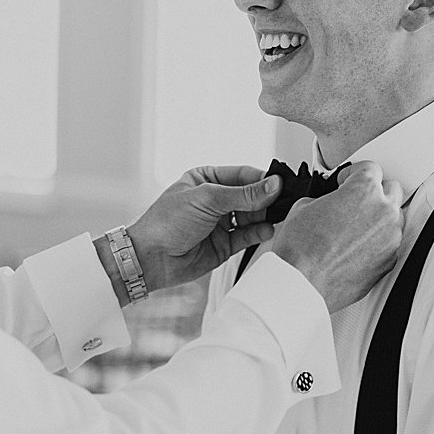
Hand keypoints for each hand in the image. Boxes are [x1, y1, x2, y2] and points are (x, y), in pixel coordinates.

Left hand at [124, 165, 283, 292]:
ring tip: (276, 216)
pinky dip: (259, 233)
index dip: (262, 179)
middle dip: (266, 200)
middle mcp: (214, 200)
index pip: (242, 175)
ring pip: (251, 216)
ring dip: (264, 216)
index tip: (280, 184)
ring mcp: (219, 223)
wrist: (151, 257)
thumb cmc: (166, 222)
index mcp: (206, 179)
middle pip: (250, 196)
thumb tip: (273, 184)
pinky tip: (266, 229)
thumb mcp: (207, 199)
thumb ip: (243, 194)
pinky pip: (247, 236)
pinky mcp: (224, 245)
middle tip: (282, 202)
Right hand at [271, 161, 403, 312]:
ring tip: (353, 227)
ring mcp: (390, 239)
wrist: (302, 282)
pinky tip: (354, 247)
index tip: (346, 182)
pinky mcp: (388, 262)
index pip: (371, 168)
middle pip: (390, 190)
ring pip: (393, 218)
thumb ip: (328, 197)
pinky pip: (388, 243)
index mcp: (365, 190)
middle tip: (353, 201)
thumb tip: (330, 202)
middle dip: (373, 193)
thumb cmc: (301, 249)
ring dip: (377, 218)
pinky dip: (376, 243)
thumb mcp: (304, 206)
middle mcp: (384, 212)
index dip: (353, 173)